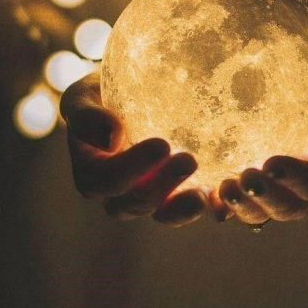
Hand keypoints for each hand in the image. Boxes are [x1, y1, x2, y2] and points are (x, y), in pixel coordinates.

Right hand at [60, 72, 206, 226]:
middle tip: (189, 159)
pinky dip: (209, 209)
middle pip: (134, 203)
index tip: (161, 144)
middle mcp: (117, 193)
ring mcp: (149, 197)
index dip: (130, 170)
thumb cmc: (101, 95)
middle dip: (161, 187)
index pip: (104, 180)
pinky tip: (224, 203)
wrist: (129, 93)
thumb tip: (110, 137)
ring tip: (204, 194)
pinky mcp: (177, 195)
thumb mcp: (84, 96)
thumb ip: (86, 115)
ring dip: (183, 208)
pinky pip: (191, 208)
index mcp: (91, 173)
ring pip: (163, 214)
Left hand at [212, 81, 307, 223]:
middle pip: (287, 208)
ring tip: (224, 187)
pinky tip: (206, 197)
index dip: (297, 180)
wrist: (280, 82)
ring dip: (242, 206)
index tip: (272, 163)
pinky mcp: (239, 189)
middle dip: (267, 198)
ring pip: (258, 214)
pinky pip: (229, 207)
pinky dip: (219, 207)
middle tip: (245, 178)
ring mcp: (266, 193)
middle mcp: (296, 189)